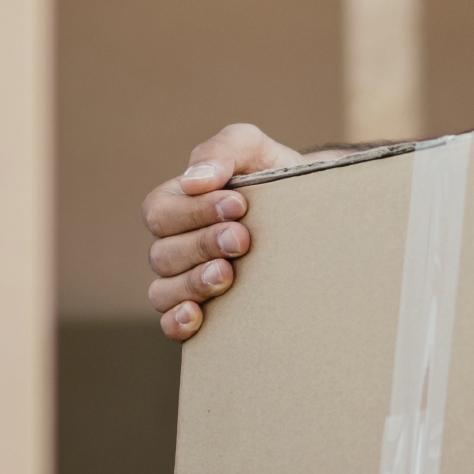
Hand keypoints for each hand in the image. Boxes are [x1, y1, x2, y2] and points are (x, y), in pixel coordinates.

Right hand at [143, 124, 305, 340]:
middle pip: (164, 253)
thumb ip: (222, 151)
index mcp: (176, 204)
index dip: (194, 211)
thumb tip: (195, 181)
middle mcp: (173, 245)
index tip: (238, 205)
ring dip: (194, 283)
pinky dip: (177, 321)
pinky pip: (170, 323)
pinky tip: (197, 315)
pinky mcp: (198, 311)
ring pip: (163, 290)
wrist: (312, 213)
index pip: (161, 211)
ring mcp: (182, 281)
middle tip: (242, 240)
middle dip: (203, 244)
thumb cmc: (274, 177)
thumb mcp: (253, 149)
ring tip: (227, 275)